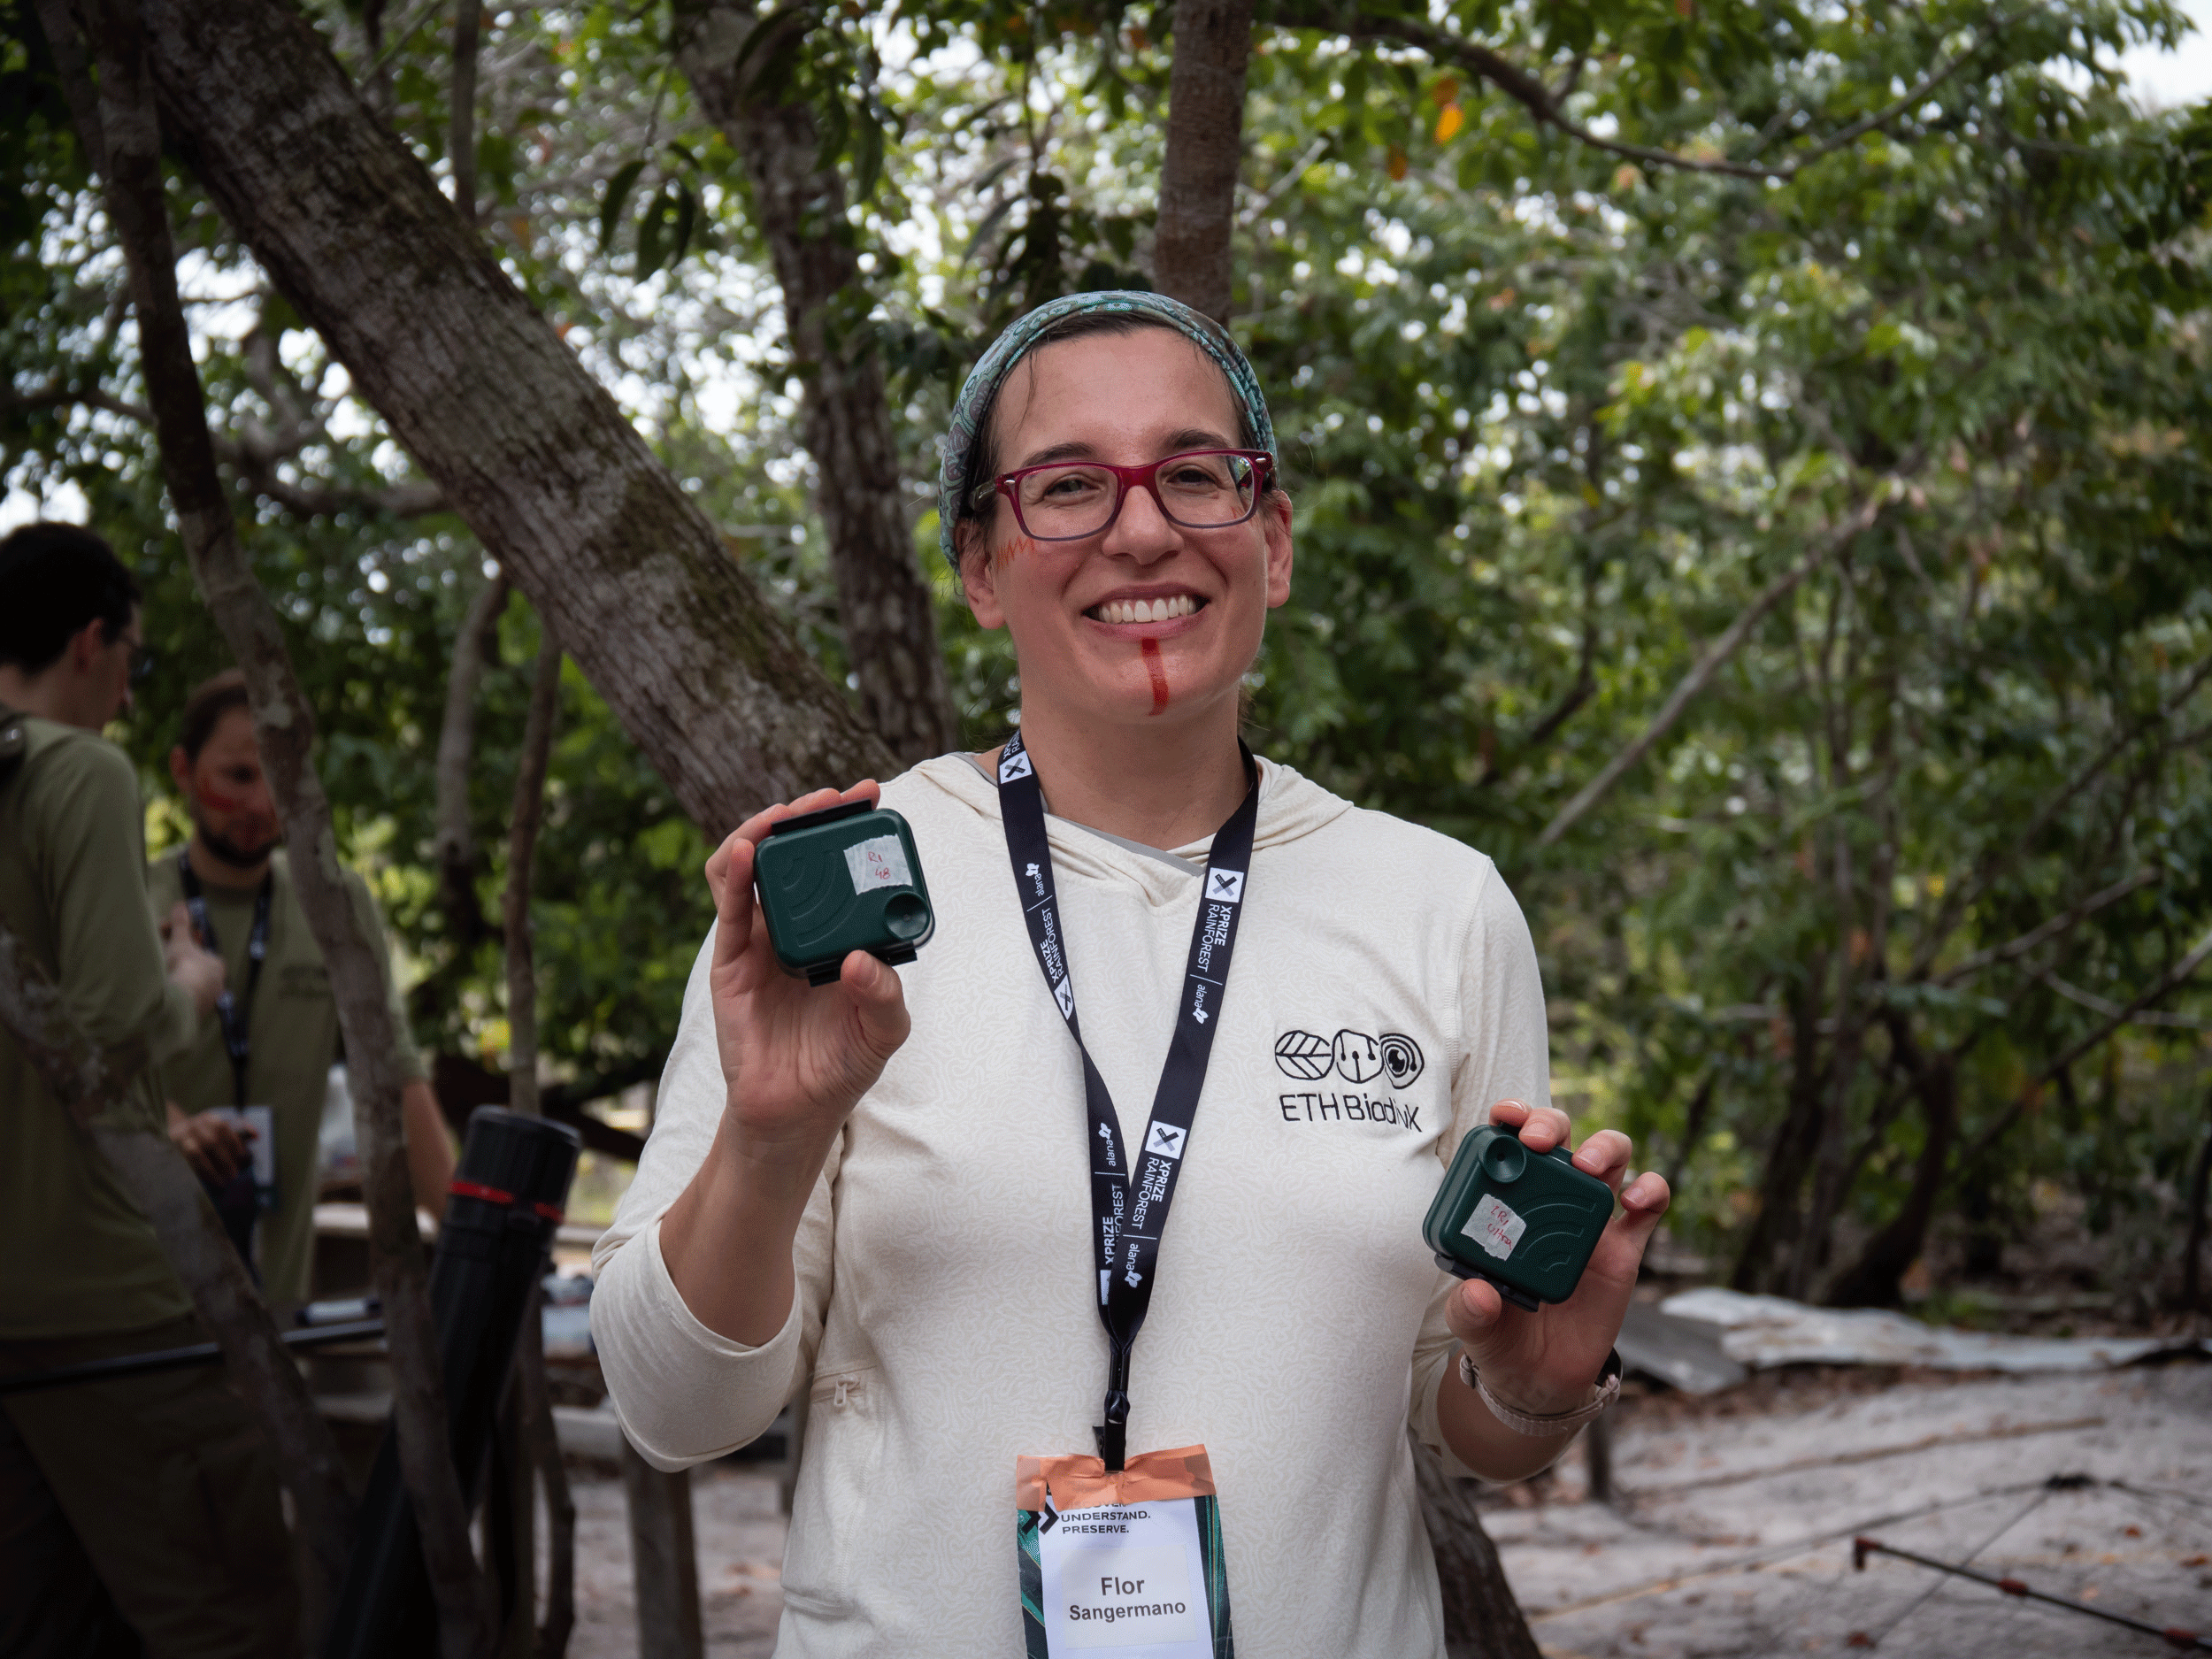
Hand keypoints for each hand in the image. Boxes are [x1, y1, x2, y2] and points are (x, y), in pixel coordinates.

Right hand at [160, 901, 224, 1017]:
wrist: (178, 1002)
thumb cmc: (184, 968)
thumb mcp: (180, 943)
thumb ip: (181, 925)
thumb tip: (181, 905)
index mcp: (217, 966)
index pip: (204, 953)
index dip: (188, 947)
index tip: (173, 944)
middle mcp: (218, 985)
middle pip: (198, 971)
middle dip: (182, 964)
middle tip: (165, 959)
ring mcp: (207, 1002)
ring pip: (192, 987)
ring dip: (179, 981)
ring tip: (163, 976)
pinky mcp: (195, 1016)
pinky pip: (185, 1002)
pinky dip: (175, 997)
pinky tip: (164, 994)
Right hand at [168, 1104, 252, 1184]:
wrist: (172, 1130)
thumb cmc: (203, 1133)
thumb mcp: (218, 1129)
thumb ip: (239, 1131)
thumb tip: (256, 1136)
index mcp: (209, 1119)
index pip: (223, 1127)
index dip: (235, 1142)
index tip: (243, 1156)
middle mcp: (195, 1125)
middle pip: (212, 1142)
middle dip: (225, 1159)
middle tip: (235, 1174)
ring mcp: (182, 1136)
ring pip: (198, 1152)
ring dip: (212, 1168)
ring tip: (223, 1181)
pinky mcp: (173, 1148)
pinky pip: (188, 1161)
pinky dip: (201, 1172)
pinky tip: (210, 1180)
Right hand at [703, 782, 911, 1167]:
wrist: (793, 1113)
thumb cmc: (841, 1066)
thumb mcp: (883, 1032)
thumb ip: (884, 997)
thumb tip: (860, 959)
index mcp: (839, 932)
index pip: (842, 865)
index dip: (851, 828)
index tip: (872, 798)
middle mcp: (799, 926)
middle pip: (795, 854)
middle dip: (812, 817)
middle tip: (835, 795)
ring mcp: (762, 939)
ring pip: (753, 867)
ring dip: (765, 831)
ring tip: (786, 813)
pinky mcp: (731, 960)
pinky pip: (730, 908)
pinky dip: (733, 874)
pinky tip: (744, 851)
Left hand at [1445, 1098, 1669, 1416]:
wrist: (1542, 1382)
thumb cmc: (1502, 1342)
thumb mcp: (1476, 1330)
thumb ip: (1470, 1312)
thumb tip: (1476, 1291)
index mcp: (1505, 1206)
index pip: (1507, 1144)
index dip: (1509, 1119)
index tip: (1504, 1117)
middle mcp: (1547, 1203)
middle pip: (1559, 1138)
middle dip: (1550, 1123)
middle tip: (1538, 1141)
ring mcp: (1589, 1222)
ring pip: (1608, 1159)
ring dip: (1603, 1147)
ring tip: (1588, 1166)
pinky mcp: (1623, 1250)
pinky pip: (1648, 1207)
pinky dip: (1650, 1190)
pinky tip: (1637, 1201)